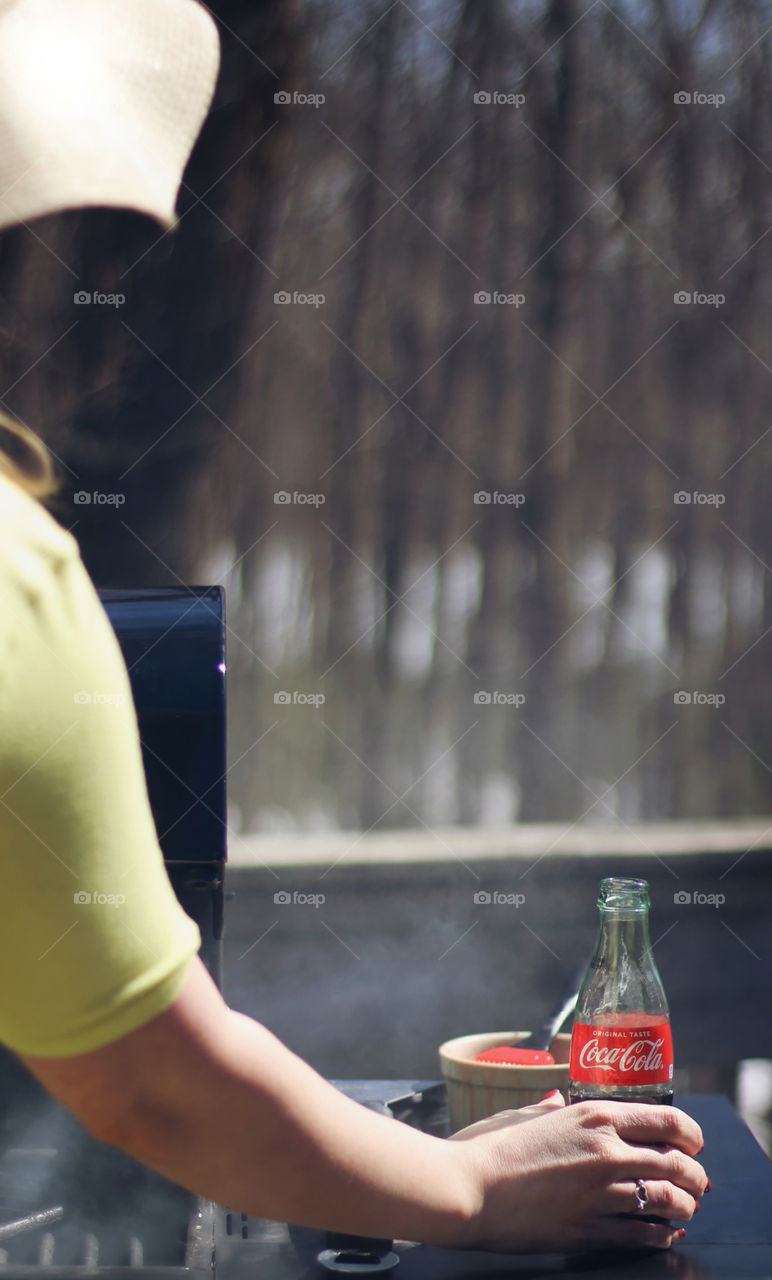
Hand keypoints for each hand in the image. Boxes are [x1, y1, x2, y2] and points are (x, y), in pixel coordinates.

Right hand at [449, 1095, 706, 1253]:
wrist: (467, 1189)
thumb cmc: (488, 1147)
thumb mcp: (522, 1115)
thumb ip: (548, 1109)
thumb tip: (554, 1102)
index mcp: (593, 1115)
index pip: (666, 1118)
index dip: (690, 1133)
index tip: (693, 1142)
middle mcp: (605, 1151)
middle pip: (676, 1163)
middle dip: (695, 1175)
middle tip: (696, 1181)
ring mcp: (598, 1192)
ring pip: (667, 1200)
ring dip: (684, 1206)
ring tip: (684, 1209)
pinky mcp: (588, 1229)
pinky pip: (641, 1235)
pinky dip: (660, 1235)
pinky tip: (664, 1234)